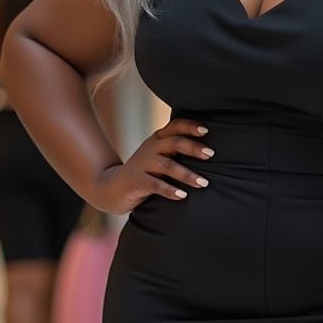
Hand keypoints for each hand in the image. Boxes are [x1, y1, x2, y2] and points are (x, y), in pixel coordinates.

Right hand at [90, 118, 213, 215]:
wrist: (111, 188)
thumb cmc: (144, 173)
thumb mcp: (159, 158)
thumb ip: (176, 152)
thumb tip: (210, 153)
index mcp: (157, 140)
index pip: (175, 126)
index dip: (190, 126)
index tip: (206, 130)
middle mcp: (150, 149)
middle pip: (174, 142)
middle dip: (193, 147)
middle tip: (211, 154)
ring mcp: (142, 165)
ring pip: (167, 165)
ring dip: (187, 174)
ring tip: (203, 183)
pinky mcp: (136, 181)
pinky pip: (155, 184)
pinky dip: (170, 190)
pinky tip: (182, 196)